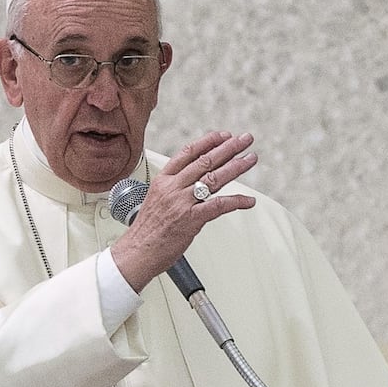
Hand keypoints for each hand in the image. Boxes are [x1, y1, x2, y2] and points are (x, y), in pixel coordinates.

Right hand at [110, 131, 257, 291]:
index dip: (209, 142)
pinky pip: (219, 206)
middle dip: (229, 148)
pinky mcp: (191, 219)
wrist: (137, 251)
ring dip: (236, 167)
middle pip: (205, 161)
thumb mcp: (157, 199)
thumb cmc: (147, 230)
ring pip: (214, 178)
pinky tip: (248, 200)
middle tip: (244, 139)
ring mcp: (182, 202)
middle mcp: (173, 187)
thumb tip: (195, 181)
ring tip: (250, 159)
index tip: (224, 135)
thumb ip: (176, 188)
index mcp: (163, 180)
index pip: (188, 152)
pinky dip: (237, 202)